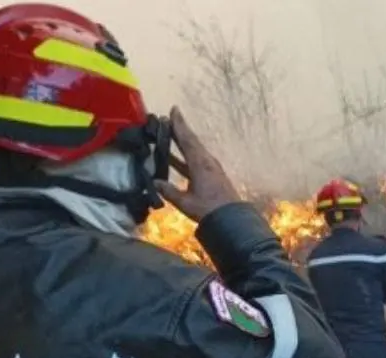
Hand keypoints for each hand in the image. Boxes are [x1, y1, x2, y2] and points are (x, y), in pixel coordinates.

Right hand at [153, 106, 241, 221]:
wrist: (231, 219)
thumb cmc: (208, 210)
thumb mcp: (185, 201)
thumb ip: (168, 191)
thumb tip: (154, 182)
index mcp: (201, 164)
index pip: (188, 140)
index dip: (180, 125)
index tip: (174, 110)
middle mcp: (207, 162)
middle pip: (191, 141)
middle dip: (179, 130)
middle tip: (167, 119)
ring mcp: (210, 169)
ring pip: (193, 151)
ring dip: (180, 142)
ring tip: (166, 134)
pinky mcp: (211, 176)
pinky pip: (194, 161)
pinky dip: (183, 156)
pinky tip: (172, 159)